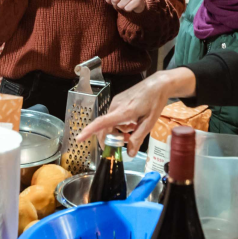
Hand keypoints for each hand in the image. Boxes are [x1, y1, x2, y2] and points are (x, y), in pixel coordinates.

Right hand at [77, 68, 195, 155]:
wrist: (158, 84)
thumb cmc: (155, 102)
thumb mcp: (149, 123)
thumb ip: (138, 138)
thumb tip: (129, 153)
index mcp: (123, 112)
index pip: (101, 123)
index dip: (89, 131)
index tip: (79, 139)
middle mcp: (116, 106)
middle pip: (105, 126)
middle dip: (110, 138)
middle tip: (122, 146)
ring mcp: (116, 102)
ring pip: (111, 122)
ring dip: (118, 131)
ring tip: (133, 131)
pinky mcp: (119, 100)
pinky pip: (114, 116)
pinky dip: (120, 123)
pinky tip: (132, 123)